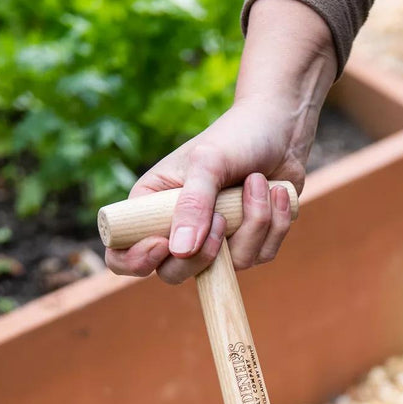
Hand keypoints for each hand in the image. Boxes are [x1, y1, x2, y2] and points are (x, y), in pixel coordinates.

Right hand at [105, 0, 335, 284]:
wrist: (281, 130)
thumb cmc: (235, 137)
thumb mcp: (208, 163)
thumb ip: (192, 205)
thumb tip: (178, 251)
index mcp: (150, 205)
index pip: (122, 252)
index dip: (135, 260)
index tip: (162, 246)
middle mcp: (178, 229)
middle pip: (173, 273)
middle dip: (202, 255)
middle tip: (220, 218)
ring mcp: (214, 241)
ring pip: (227, 268)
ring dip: (252, 224)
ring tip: (258, 182)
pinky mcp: (247, 243)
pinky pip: (261, 256)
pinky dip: (274, 223)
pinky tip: (276, 192)